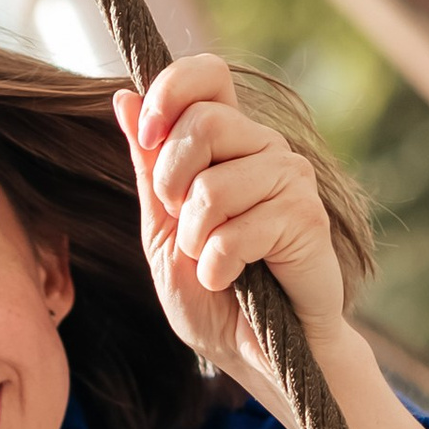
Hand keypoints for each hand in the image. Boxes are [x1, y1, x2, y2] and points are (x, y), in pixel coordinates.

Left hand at [114, 58, 428, 428]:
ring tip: (208, 263)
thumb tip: (123, 99)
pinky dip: (218, 264)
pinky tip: (228, 280)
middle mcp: (264, 149)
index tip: (146, 134)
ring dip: (194, 237)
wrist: (255, 353)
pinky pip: (240, 228)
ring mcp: (290, 181)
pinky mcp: (305, 221)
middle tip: (181, 228)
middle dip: (170, 183)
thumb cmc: (212, 295)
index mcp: (228, 142)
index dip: (170, 91)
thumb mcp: (162, 230)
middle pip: (204, 123)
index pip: (206, 75)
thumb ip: (148, 168)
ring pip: (216, 183)